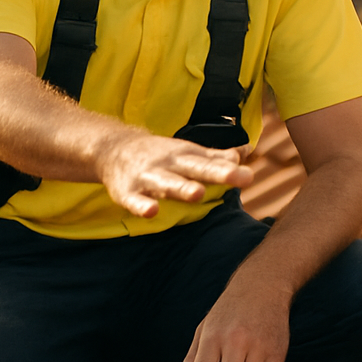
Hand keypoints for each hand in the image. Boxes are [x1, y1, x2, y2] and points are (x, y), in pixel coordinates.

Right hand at [98, 132, 252, 217]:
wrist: (113, 149)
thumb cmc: (161, 155)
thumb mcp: (188, 152)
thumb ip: (217, 156)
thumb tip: (247, 152)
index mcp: (187, 156)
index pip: (211, 163)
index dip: (229, 169)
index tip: (248, 175)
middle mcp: (170, 165)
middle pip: (196, 169)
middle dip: (216, 173)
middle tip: (237, 177)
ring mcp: (149, 177)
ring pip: (167, 184)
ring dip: (182, 188)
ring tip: (198, 194)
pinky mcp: (128, 192)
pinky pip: (135, 201)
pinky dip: (142, 206)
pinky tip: (152, 212)